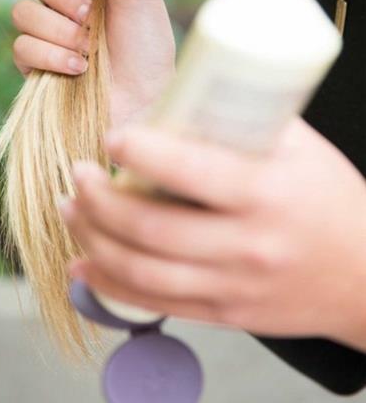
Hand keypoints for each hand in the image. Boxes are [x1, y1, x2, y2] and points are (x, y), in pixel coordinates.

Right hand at [11, 0, 175, 129]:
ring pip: (22, 11)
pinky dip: (52, 55)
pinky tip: (79, 67)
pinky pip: (22, 46)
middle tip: (88, 12)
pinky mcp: (34, 64)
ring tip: (88, 46)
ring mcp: (44, 32)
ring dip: (59, 28)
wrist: (147, 98)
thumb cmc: (148, 44)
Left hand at [60, 116, 365, 345]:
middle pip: (150, 228)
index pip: (191, 171)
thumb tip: (186, 89)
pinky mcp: (224, 313)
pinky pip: (155, 304)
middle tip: (78, 173)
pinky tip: (82, 262)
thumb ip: (245, 119)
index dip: (140, 152)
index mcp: (266, 193)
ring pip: (141, 270)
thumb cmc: (333, 199)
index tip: (111, 137)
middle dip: (98, 199)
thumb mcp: (300, 148)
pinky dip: (108, 284)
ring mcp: (232, 286)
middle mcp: (246, 245)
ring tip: (69, 208)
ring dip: (91, 238)